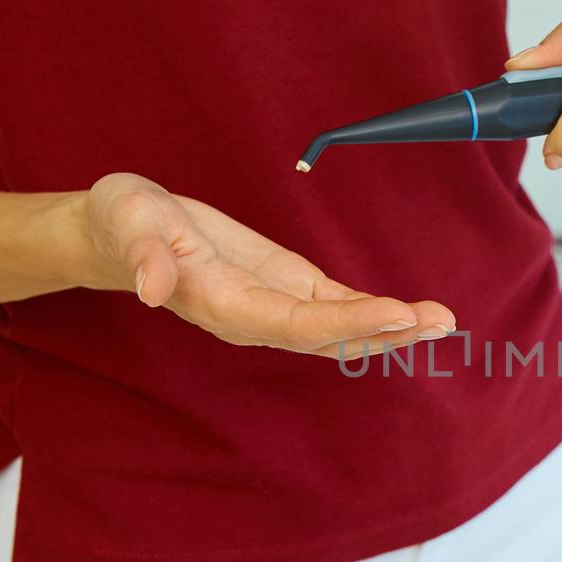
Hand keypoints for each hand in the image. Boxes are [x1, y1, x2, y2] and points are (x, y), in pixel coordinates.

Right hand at [75, 173, 453, 359]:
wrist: (119, 231)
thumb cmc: (124, 223)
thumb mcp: (128, 223)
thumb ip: (143, 256)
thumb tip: (151, 290)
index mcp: (223, 304)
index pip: (295, 324)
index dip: (348, 323)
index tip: (396, 312)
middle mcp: (255, 317)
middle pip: (329, 338)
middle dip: (386, 332)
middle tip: (441, 321)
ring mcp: (273, 306)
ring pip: (340, 329)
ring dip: (390, 327)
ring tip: (442, 319)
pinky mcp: (285, 288)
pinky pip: (336, 307)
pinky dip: (374, 310)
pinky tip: (411, 311)